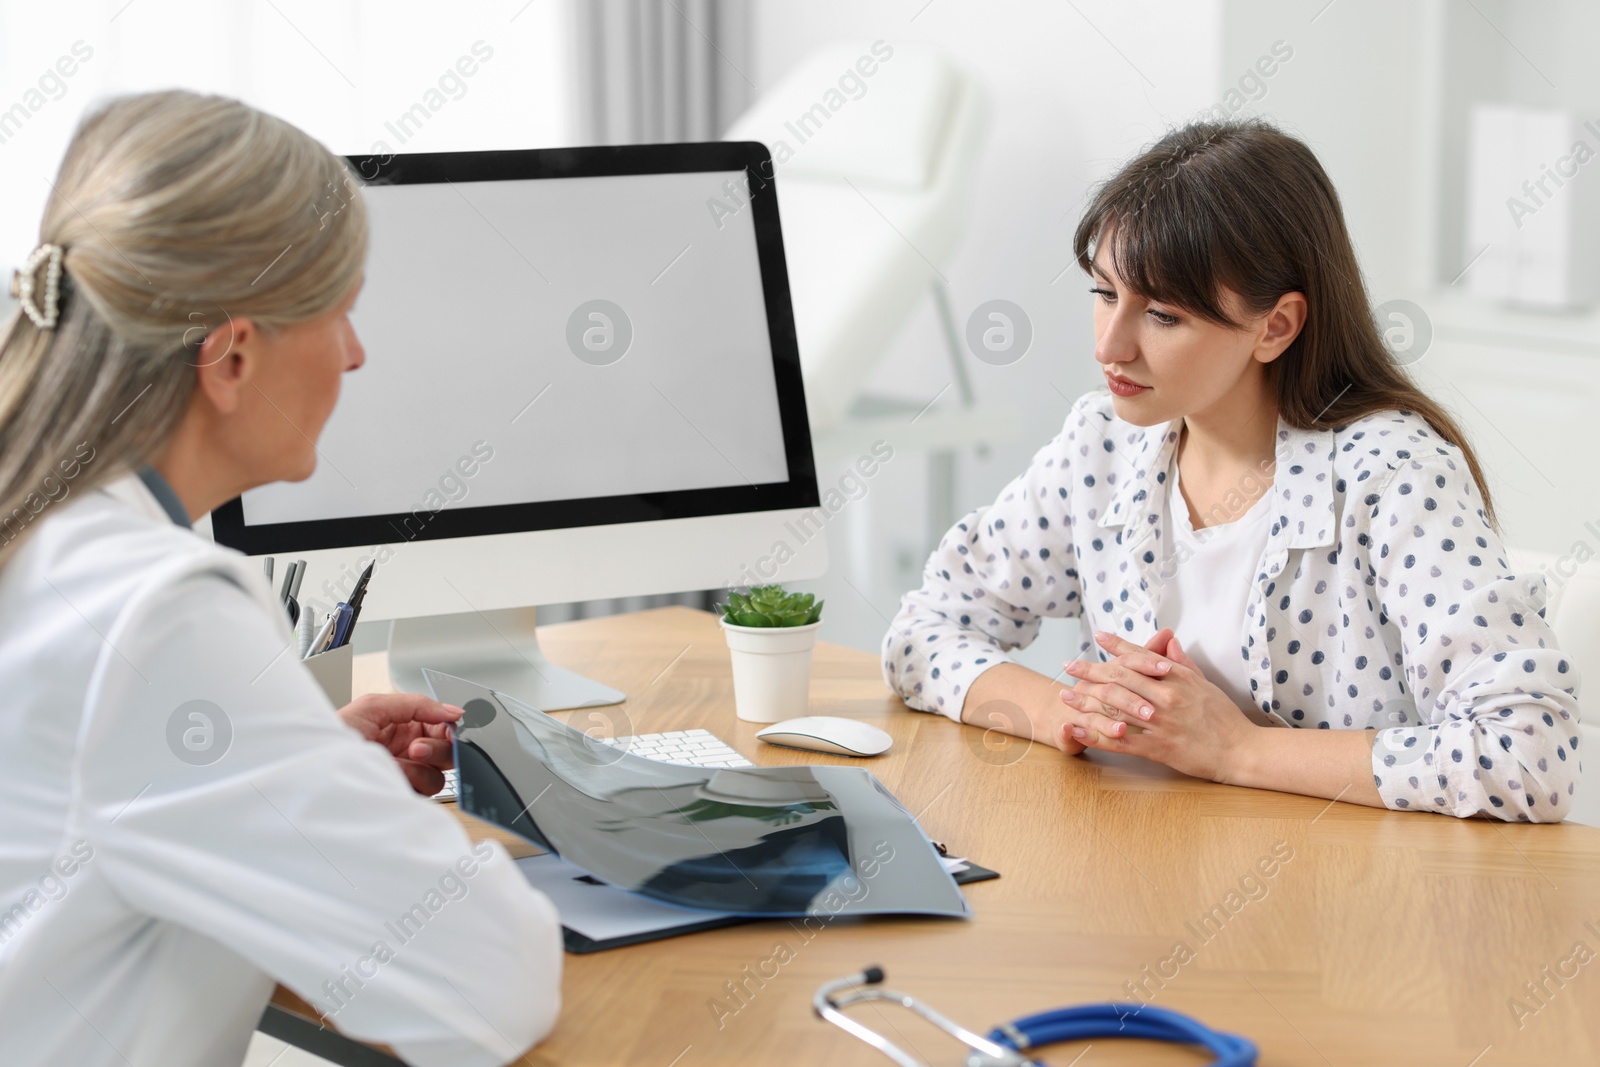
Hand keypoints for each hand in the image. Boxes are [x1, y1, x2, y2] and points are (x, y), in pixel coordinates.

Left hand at [339, 692, 463, 795]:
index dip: (450, 728)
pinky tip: (393, 773)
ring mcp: (408, 773)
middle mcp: (410, 749)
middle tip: (416, 747)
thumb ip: (417, 703)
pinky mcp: (405, 791)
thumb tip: (453, 711)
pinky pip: (427, 790)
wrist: (318, 768)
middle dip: (437, 747)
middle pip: (448, 750)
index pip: (443, 726)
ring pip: (440, 772)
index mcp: (406, 725)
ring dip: (421, 766)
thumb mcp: (373, 706)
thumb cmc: (336, 737)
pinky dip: (413, 780)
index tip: (448, 729)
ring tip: (397, 762)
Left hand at [1058, 629, 1258, 781]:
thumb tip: (1170, 641)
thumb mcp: (1206, 684)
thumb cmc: (1225, 718)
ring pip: (1115, 706)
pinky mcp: (1159, 747)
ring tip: (1065, 694)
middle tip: (1069, 665)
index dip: (1117, 645)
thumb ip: (1184, 664)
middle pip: (1120, 677)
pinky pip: (1121, 740)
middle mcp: (1166, 695)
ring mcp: (1161, 721)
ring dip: (1087, 699)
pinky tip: (1078, 729)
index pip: (1141, 656)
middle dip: (1091, 670)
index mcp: (1177, 678)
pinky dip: (1096, 734)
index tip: (1097, 637)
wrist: (1241, 750)